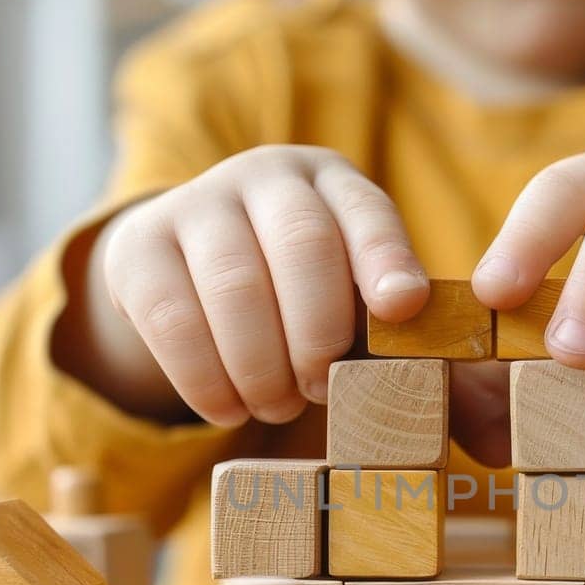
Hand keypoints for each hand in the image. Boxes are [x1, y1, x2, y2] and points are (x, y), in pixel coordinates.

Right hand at [98, 146, 428, 425]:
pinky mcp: (137, 246)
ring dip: (262, 366)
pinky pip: (173, 318)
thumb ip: (389, 325)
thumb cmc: (297, 295)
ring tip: (276, 409)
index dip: (386, 259)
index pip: (366, 211)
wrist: (190, 272)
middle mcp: (264, 174)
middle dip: (319, 332)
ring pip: (235, 285)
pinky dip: (205, 378)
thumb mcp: (347, 293)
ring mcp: (195, 202)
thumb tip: (447, 382)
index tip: (403, 309)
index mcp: (331, 180)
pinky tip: (226, 410)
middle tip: (320, 392)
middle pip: (302, 243)